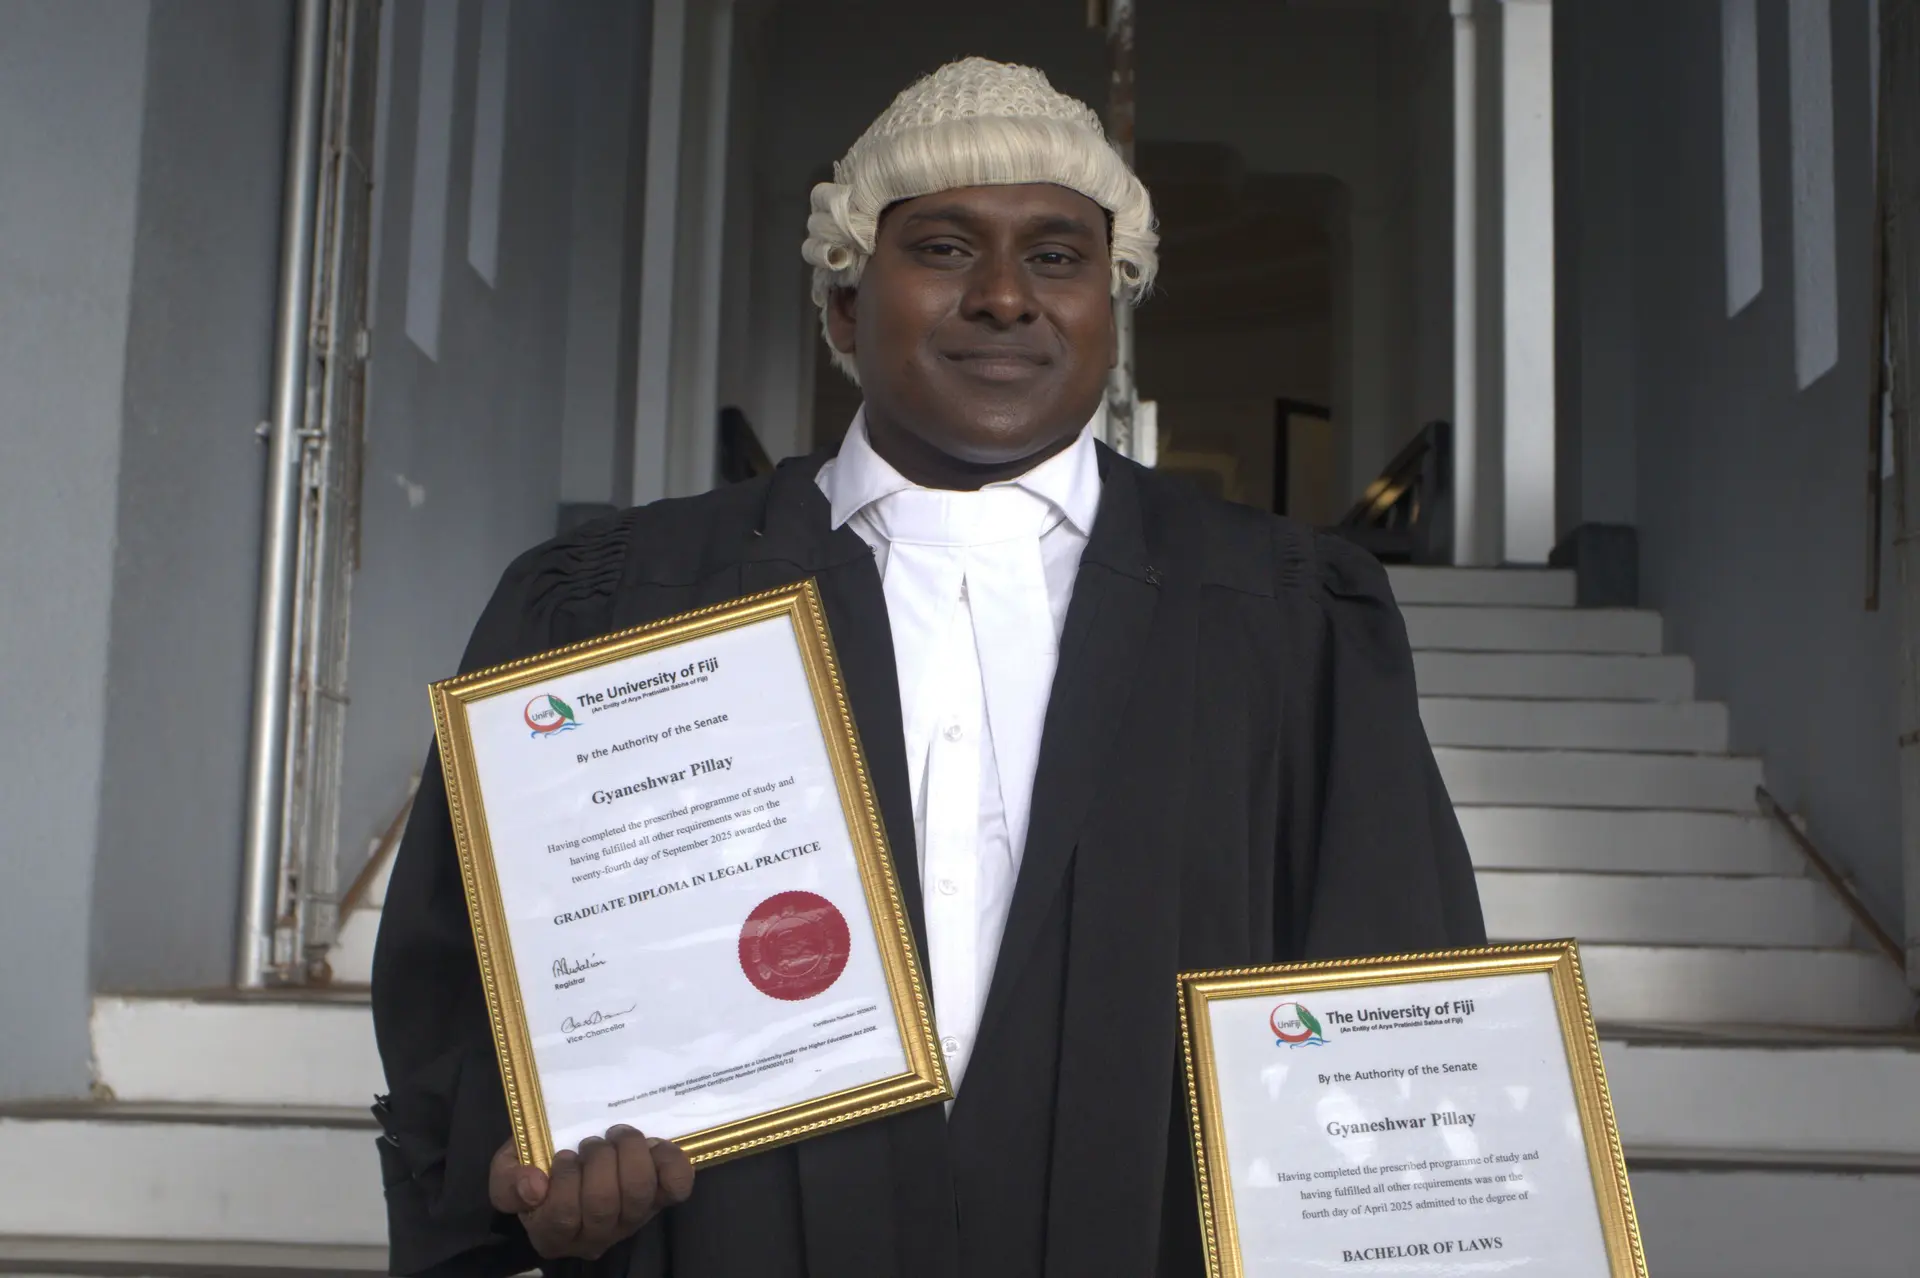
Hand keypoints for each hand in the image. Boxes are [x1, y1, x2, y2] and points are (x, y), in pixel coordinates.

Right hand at [489, 1127, 694, 1258]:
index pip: (563, 1217)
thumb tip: (534, 1185)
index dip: (565, 1180)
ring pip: (639, 1193)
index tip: (563, 1154)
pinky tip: (653, 1145)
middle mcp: (596, 1236)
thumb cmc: (538, 1166)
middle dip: (598, 1160)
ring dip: (629, 1154)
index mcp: (554, 1234)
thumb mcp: (508, 1170)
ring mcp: (632, 1220)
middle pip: (604, 1204)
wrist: (573, 1154)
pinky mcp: (661, 1199)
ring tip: (616, 1137)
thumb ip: (508, 1182)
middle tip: (591, 1142)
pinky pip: (677, 1186)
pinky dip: (669, 1161)